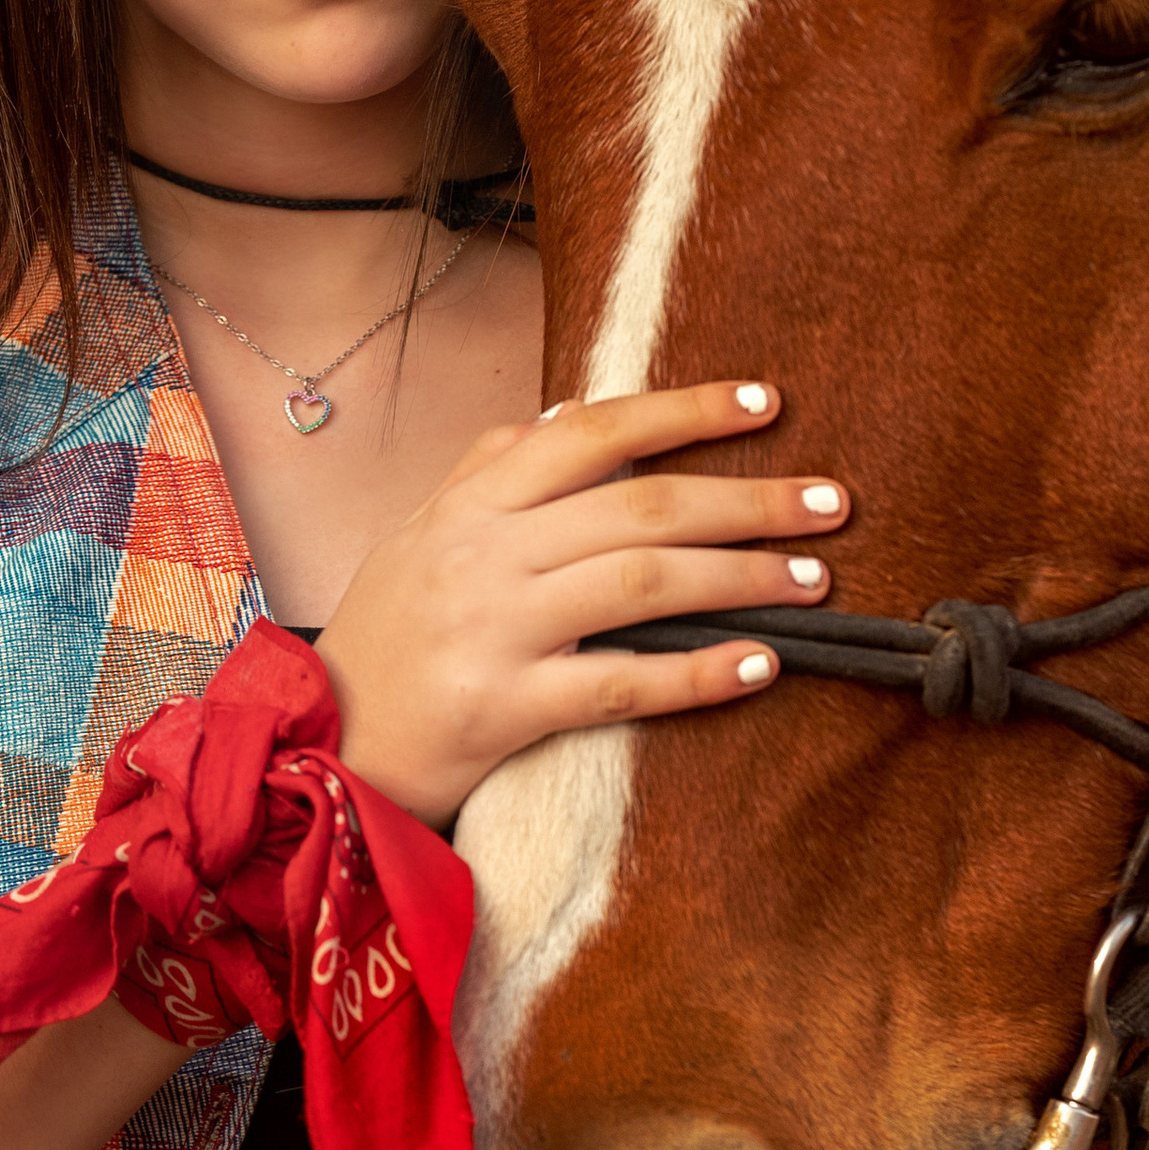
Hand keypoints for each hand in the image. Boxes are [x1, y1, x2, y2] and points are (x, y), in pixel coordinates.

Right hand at [318, 381, 848, 820]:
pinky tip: (759, 665)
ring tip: (813, 580)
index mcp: (471, 502)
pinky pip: (617, 683)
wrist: (316, 745)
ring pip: (640, 584)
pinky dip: (696, 673)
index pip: (594, 433)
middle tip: (832, 503)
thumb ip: (494, 469)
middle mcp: (482, 553)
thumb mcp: (421, 535)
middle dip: (748, 498)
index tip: (767, 403)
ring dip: (741, 577)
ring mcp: (491, 630)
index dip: (684, 411)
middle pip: (639, 507)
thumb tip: (574, 408)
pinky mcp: (501, 710)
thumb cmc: (384, 639)